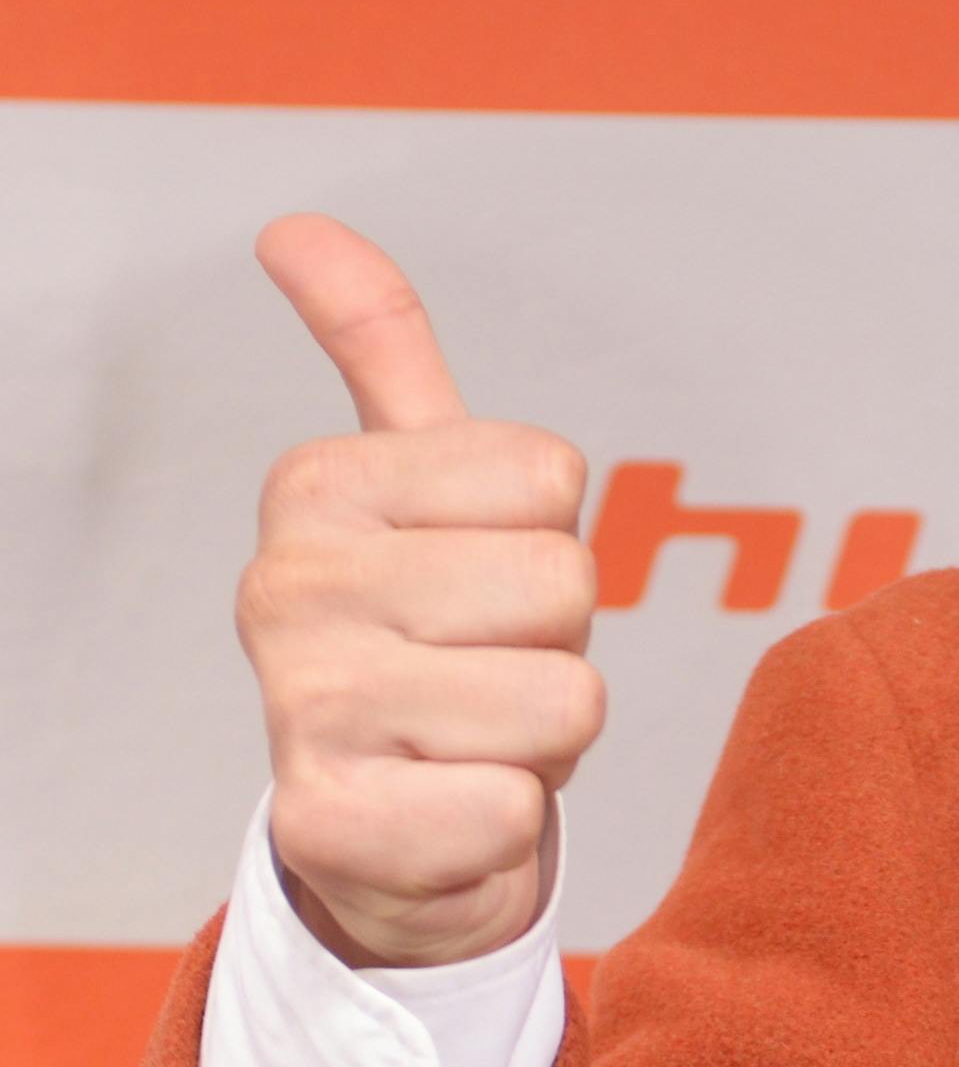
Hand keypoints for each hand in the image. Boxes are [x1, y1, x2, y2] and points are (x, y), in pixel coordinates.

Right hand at [236, 215, 600, 969]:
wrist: (389, 841)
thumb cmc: (433, 650)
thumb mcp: (415, 488)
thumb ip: (378, 350)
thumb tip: (295, 225)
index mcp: (316, 486)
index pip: (549, 476)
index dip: (547, 543)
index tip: (480, 591)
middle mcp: (286, 586)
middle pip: (565, 585)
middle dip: (555, 647)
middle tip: (482, 678)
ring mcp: (301, 709)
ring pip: (563, 702)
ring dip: (543, 744)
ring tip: (469, 746)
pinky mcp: (329, 828)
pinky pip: (517, 811)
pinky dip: (507, 828)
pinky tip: (444, 817)